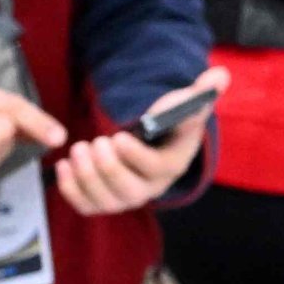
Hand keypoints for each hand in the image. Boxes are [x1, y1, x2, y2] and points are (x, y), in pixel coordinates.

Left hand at [57, 69, 224, 215]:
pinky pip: (87, 206)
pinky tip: (64, 167)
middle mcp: (151, 189)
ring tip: (77, 149)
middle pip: (129, 191)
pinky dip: (71, 191)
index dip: (135, 157)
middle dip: (106, 168)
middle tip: (93, 142)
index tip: (118, 137)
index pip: (154, 168)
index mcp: (173, 165)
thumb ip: (200, 93)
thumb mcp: (186, 105)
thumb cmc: (170, 122)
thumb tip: (219, 76)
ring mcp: (127, 199)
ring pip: (105, 201)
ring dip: (86, 178)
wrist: (154, 142)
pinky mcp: (105, 201)